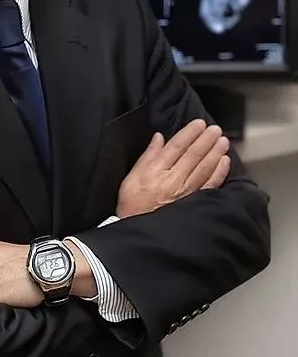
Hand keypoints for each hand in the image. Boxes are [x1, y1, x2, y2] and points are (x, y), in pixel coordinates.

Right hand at [116, 119, 230, 218]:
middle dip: (206, 139)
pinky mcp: (195, 203)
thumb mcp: (132, 178)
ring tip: (222, 140)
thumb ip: (147, 156)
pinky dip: (219, 172)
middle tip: (215, 128)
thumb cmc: (133, 204)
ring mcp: (186, 192)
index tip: (199, 124)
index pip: (177, 146)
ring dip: (215, 152)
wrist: (140, 233)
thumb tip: (159, 138)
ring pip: (204, 167)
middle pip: (193, 155)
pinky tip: (224, 161)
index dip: (189, 133)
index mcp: (157, 171)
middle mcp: (173, 180)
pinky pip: (210, 185)